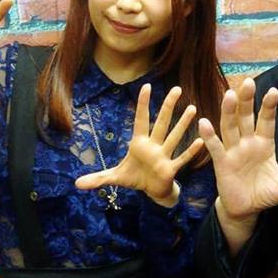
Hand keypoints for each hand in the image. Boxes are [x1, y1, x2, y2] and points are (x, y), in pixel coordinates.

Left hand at [75, 84, 201, 206]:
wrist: (151, 192)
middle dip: (168, 106)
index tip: (147, 86)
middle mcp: (153, 146)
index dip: (143, 104)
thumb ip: (98, 179)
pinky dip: (190, 151)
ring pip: (174, 137)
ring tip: (192, 108)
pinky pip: (181, 159)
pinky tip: (200, 141)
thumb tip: (76, 183)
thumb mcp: (115, 178)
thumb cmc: (136, 178)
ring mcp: (163, 156)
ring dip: (183, 124)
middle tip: (177, 88)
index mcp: (139, 143)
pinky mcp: (170, 169)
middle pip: (161, 123)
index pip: (141, 120)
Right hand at [198, 79, 277, 226]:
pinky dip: (209, 136)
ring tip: (230, 95)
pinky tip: (204, 122)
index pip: (267, 121)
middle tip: (248, 82)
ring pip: (230, 127)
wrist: (246, 209)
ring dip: (229, 111)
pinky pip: (215, 148)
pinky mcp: (221, 163)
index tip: (274, 91)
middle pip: (246, 118)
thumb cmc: (264, 192)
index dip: (269, 107)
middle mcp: (247, 143)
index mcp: (264, 144)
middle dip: (247, 101)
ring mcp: (233, 151)